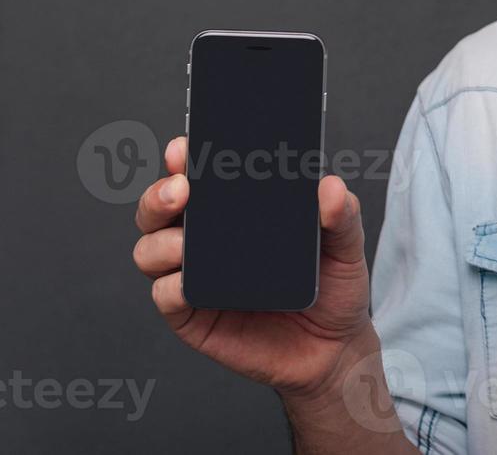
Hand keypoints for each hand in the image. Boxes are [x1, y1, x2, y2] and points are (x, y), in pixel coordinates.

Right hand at [133, 136, 375, 399]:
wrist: (332, 348)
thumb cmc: (333, 288)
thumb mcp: (346, 247)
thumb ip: (341, 216)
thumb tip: (330, 187)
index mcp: (235, 211)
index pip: (198, 176)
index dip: (183, 159)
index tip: (185, 148)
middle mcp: (206, 239)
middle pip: (159, 208)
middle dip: (159, 194)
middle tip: (182, 190)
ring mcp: (194, 276)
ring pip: (150, 250)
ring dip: (160, 241)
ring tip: (187, 242)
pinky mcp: (192, 316)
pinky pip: (165, 296)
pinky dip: (171, 287)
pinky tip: (188, 282)